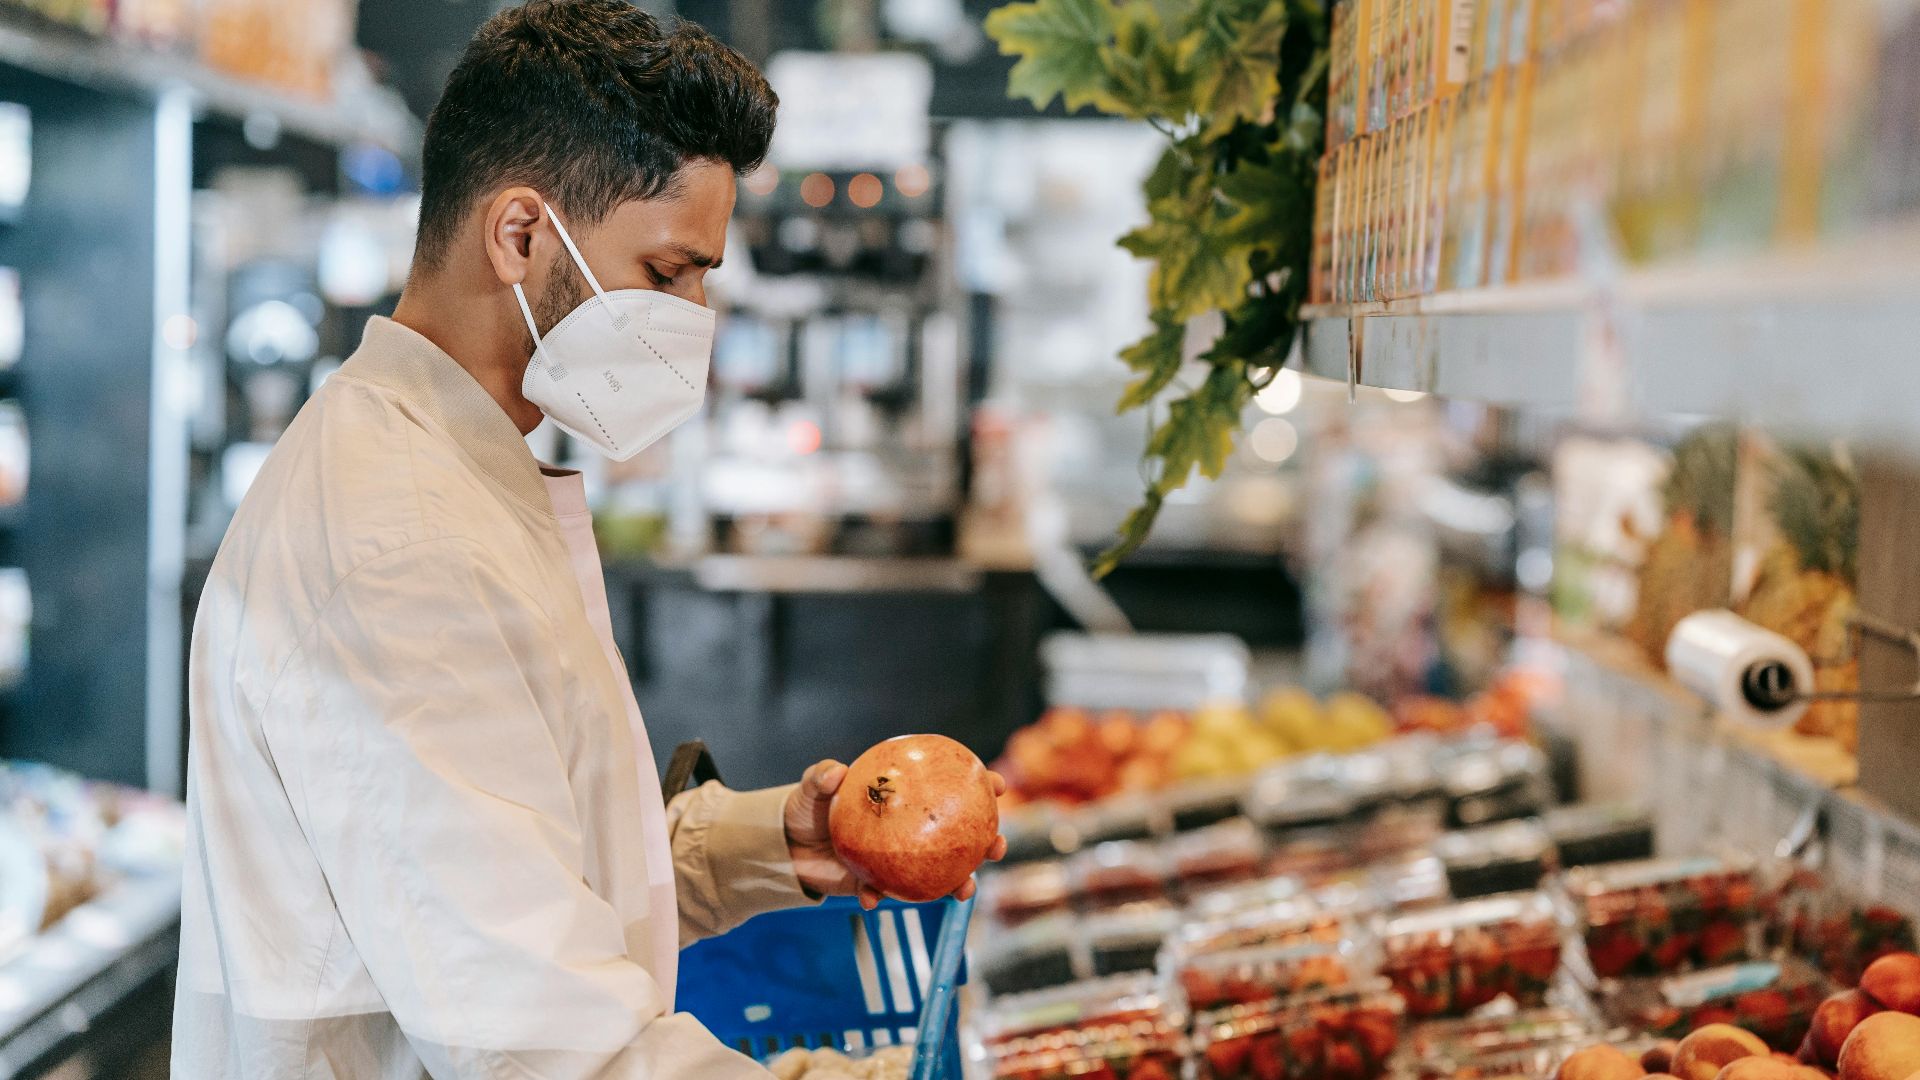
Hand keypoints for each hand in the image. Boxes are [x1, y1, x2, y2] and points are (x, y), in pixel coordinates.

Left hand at [784, 758, 1009, 909]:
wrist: (785, 847)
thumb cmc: (806, 808)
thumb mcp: (812, 788)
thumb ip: (821, 777)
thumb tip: (836, 772)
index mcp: (904, 799)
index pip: (950, 788)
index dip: (980, 785)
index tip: (998, 784)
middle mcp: (909, 830)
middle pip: (960, 835)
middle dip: (988, 841)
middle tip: (997, 845)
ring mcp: (898, 859)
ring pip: (939, 872)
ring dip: (959, 882)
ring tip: (965, 890)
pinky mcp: (877, 884)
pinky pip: (887, 893)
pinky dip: (881, 897)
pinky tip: (873, 900)